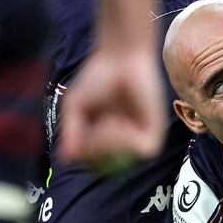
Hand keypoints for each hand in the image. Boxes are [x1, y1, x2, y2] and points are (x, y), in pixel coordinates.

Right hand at [58, 47, 165, 172]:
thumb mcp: (75, 107)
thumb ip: (71, 133)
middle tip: (89, 130)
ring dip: (107, 142)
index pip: (94, 162)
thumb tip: (65, 158)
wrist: (121, 57)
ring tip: (106, 119)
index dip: (83, 156)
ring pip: (122, 159)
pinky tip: (118, 121)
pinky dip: (124, 138)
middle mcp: (125, 140)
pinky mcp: (157, 131)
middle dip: (93, 150)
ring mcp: (141, 137)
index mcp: (106, 137)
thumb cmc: (97, 77)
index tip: (76, 139)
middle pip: (106, 166)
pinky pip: (141, 149)